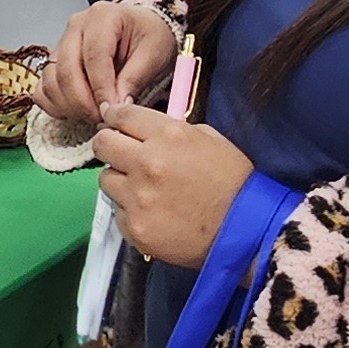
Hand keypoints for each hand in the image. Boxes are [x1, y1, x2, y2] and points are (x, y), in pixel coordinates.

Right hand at [41, 0, 178, 126]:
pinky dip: (55, 105)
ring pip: (51, 81)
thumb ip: (134, 78)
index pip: (94, 57)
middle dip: (84, 102)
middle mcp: (76, 26)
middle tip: (103, 118)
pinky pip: (43, 88)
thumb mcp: (154, 53)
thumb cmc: (149, 36)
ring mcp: (61, 43)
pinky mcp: (54, 62)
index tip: (111, 111)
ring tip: (93, 115)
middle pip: (66, 70)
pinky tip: (76, 111)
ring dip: (69, 106)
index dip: (101, 89)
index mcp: (102, 16)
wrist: (142, 29)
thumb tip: (116, 106)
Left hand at [90, 103, 256, 266]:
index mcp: (168, 135)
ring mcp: (138, 197)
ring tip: (144, 190)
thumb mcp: (211, 140)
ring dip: (120, 181)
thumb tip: (146, 130)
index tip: (112, 122)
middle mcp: (147, 163)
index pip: (121, 115)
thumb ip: (174, 131)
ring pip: (106, 179)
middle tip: (121, 154)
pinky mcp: (135, 227)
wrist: (246, 232)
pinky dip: (130, 212)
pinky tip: (153, 214)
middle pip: (102, 144)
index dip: (114, 117)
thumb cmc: (234, 184)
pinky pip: (118, 213)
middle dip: (110, 146)